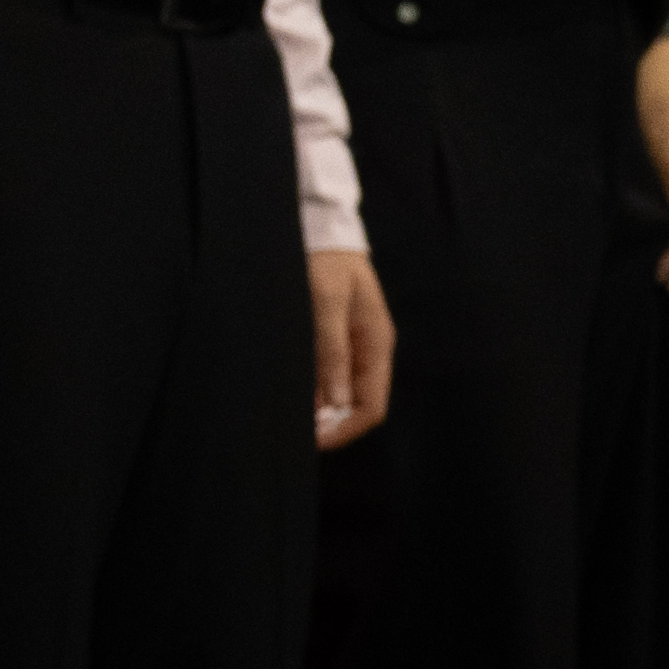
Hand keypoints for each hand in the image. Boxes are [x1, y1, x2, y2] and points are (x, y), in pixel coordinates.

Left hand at [310, 242, 395, 448]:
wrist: (322, 229)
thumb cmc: (325, 261)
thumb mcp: (326, 302)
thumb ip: (332, 350)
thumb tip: (336, 401)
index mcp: (377, 345)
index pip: (372, 405)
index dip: (346, 427)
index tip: (316, 439)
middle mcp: (370, 351)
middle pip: (359, 403)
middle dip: (333, 423)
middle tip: (298, 433)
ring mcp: (354, 345)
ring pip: (342, 392)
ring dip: (321, 409)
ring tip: (291, 418)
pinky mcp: (336, 338)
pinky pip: (330, 374)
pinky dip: (315, 389)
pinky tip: (294, 394)